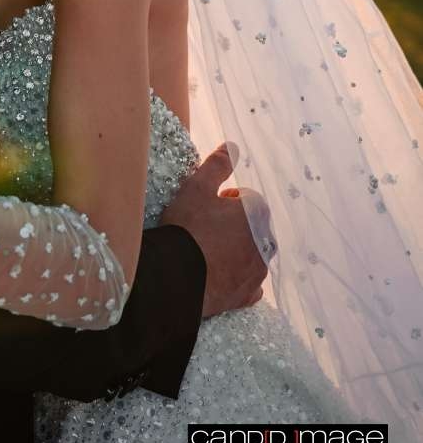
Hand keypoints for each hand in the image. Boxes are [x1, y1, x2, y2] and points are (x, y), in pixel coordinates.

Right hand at [161, 142, 271, 317]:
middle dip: (233, 224)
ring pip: (251, 253)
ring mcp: (257, 272)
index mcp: (257, 213)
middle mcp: (265, 242)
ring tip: (206, 251)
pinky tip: (218, 274)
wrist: (177, 277)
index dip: (223, 200)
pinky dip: (238, 277)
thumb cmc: (188, 227)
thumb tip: (232, 146)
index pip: (246, 198)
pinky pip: (249, 283)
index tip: (206, 207)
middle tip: (204, 228)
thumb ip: (218, 165)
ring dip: (235, 250)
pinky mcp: (247, 295)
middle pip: (251, 226)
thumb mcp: (197, 187)